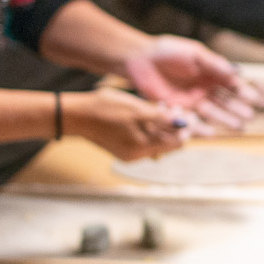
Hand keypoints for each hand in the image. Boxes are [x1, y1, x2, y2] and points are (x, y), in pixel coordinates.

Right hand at [62, 89, 186, 160]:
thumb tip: (184, 125)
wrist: (77, 116)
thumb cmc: (106, 109)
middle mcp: (138, 156)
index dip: (184, 128)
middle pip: (167, 145)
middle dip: (173, 127)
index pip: (176, 143)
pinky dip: (148, 132)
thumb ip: (162, 119)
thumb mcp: (137, 109)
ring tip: (157, 109)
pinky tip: (145, 118)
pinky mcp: (122, 151)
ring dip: (161, 128)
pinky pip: (144, 143)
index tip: (186, 112)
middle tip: (171, 108)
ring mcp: (130, 155)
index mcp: (143, 147)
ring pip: (156, 143)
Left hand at [122, 35, 258, 131]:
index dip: (243, 90)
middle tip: (250, 118)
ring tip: (239, 128)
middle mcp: (204, 87)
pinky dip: (202, 127)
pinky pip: (192, 120)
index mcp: (210, 72)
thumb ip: (214, 63)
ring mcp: (192, 99)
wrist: (140, 59)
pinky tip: (212, 134)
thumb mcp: (194, 53)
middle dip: (238, 109)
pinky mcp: (178, 109)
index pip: (231, 83)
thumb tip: (236, 72)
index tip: (255, 98)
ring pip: (212, 112)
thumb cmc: (167, 51)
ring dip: (226, 120)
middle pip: (225, 100)